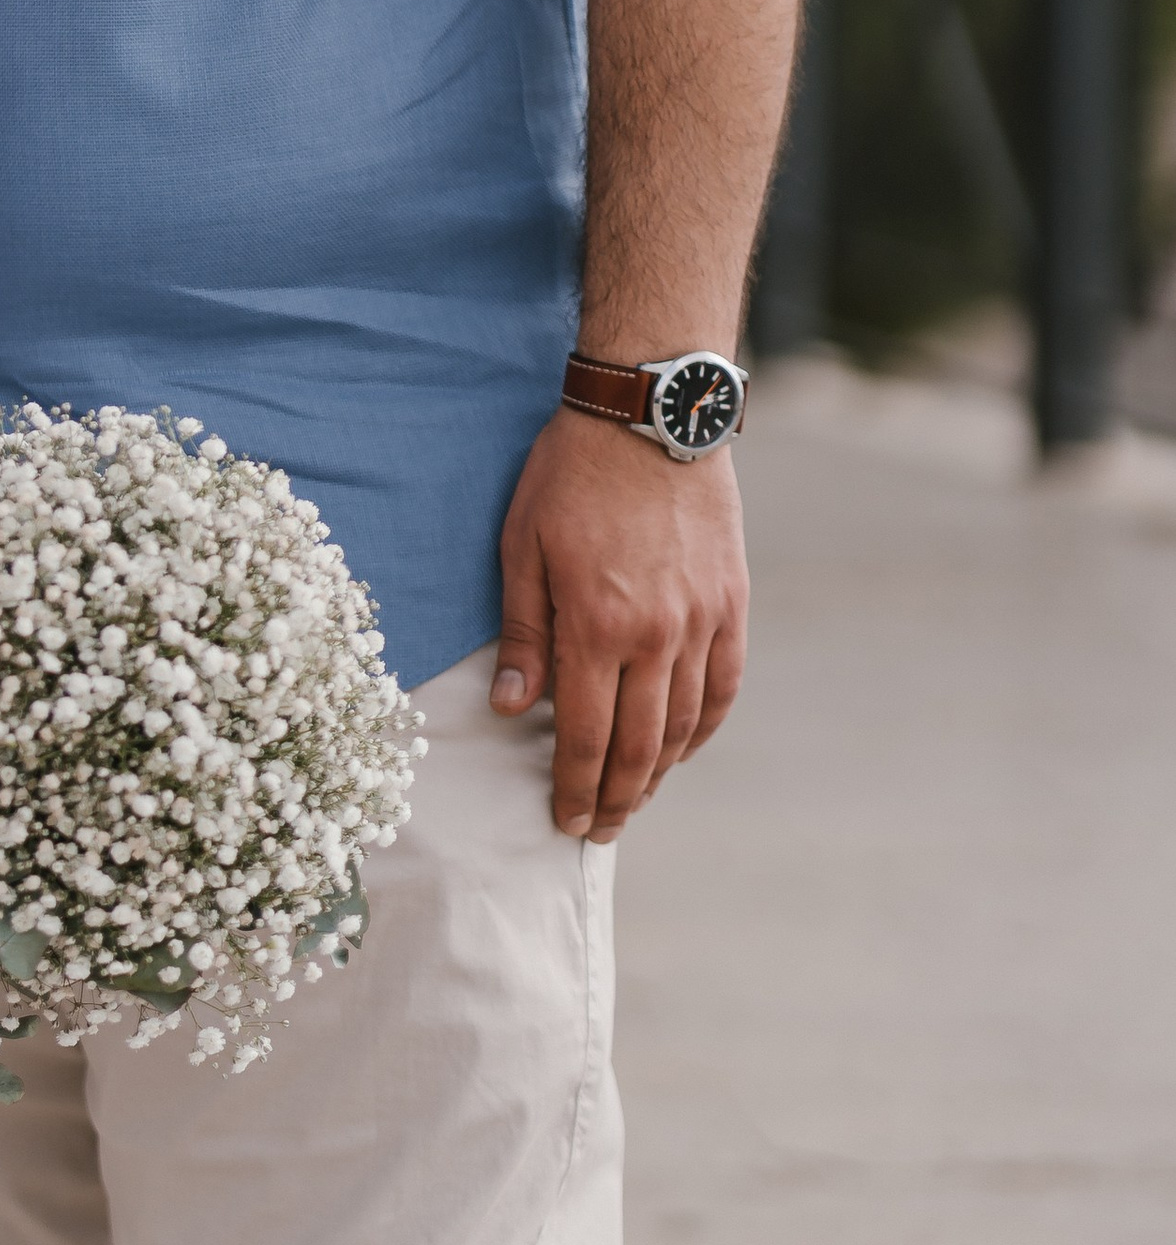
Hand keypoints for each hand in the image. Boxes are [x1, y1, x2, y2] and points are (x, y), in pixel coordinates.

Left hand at [489, 406, 747, 843]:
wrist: (649, 414)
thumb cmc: (569, 475)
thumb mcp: (522, 547)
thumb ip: (523, 634)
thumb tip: (513, 710)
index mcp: (596, 625)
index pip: (587, 736)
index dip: (577, 788)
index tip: (567, 821)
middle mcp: (656, 635)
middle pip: (639, 745)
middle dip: (617, 797)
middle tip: (598, 830)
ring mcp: (701, 621)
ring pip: (684, 724)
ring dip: (660, 773)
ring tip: (636, 798)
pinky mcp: (732, 603)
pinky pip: (724, 685)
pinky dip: (704, 727)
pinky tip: (682, 746)